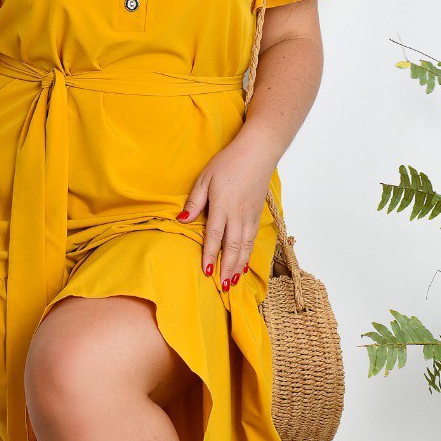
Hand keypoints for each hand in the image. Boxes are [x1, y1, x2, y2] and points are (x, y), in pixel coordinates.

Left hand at [177, 134, 274, 291]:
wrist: (257, 153)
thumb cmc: (228, 163)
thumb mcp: (205, 178)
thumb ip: (195, 201)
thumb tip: (182, 220)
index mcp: (222, 206)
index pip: (215, 236)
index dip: (210, 255)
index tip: (206, 272)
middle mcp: (238, 215)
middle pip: (232, 246)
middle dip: (226, 268)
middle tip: (222, 287)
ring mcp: (250, 215)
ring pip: (245, 246)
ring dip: (238, 265)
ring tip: (233, 282)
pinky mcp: (257, 214)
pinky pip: (253, 239)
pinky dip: (248, 254)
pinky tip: (244, 263)